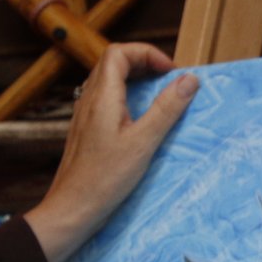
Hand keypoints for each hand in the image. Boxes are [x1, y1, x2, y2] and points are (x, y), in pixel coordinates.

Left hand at [24, 42, 196, 261]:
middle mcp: (88, 99)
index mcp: (102, 96)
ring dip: (134, 78)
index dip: (146, 53)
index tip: (170, 72)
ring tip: (158, 94)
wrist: (72, 208)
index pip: (119, 52)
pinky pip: (104, 98)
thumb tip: (189, 80)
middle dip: (143, 62)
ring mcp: (84, 114)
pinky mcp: (85, 129)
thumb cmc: (106, 178)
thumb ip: (166, 109)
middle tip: (168, 79)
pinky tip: (139, 117)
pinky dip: (125, 96)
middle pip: (113, 62)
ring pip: (108, 80)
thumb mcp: (144, 142)